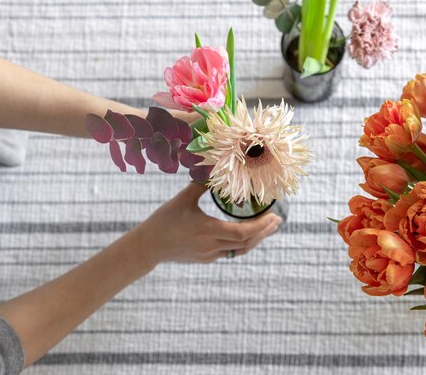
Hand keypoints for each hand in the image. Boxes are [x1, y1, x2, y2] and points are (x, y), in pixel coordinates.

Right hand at [134, 182, 281, 263]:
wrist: (148, 246)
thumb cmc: (163, 220)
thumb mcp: (182, 200)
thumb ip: (199, 184)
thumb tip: (212, 167)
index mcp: (207, 230)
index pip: (242, 232)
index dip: (261, 226)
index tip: (273, 216)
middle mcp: (211, 246)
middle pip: (246, 242)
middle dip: (264, 232)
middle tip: (277, 221)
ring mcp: (209, 255)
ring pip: (240, 250)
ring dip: (256, 240)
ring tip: (267, 229)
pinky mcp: (206, 259)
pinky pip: (230, 253)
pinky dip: (242, 244)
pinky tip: (247, 235)